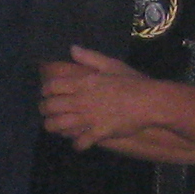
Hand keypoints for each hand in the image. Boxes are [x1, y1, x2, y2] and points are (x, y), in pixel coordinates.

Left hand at [39, 46, 154, 149]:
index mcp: (82, 83)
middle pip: (50, 107)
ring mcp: (89, 118)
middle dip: (44, 110)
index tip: (45, 94)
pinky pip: (80, 142)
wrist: (150, 101)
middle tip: (46, 112)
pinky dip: (76, 144)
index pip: (52, 87)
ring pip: (59, 126)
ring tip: (55, 128)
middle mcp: (81, 101)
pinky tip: (78, 142)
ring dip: (53, 127)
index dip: (44, 91)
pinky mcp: (98, 133)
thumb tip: (72, 48)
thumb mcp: (110, 64)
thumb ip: (89, 57)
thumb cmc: (131, 81)